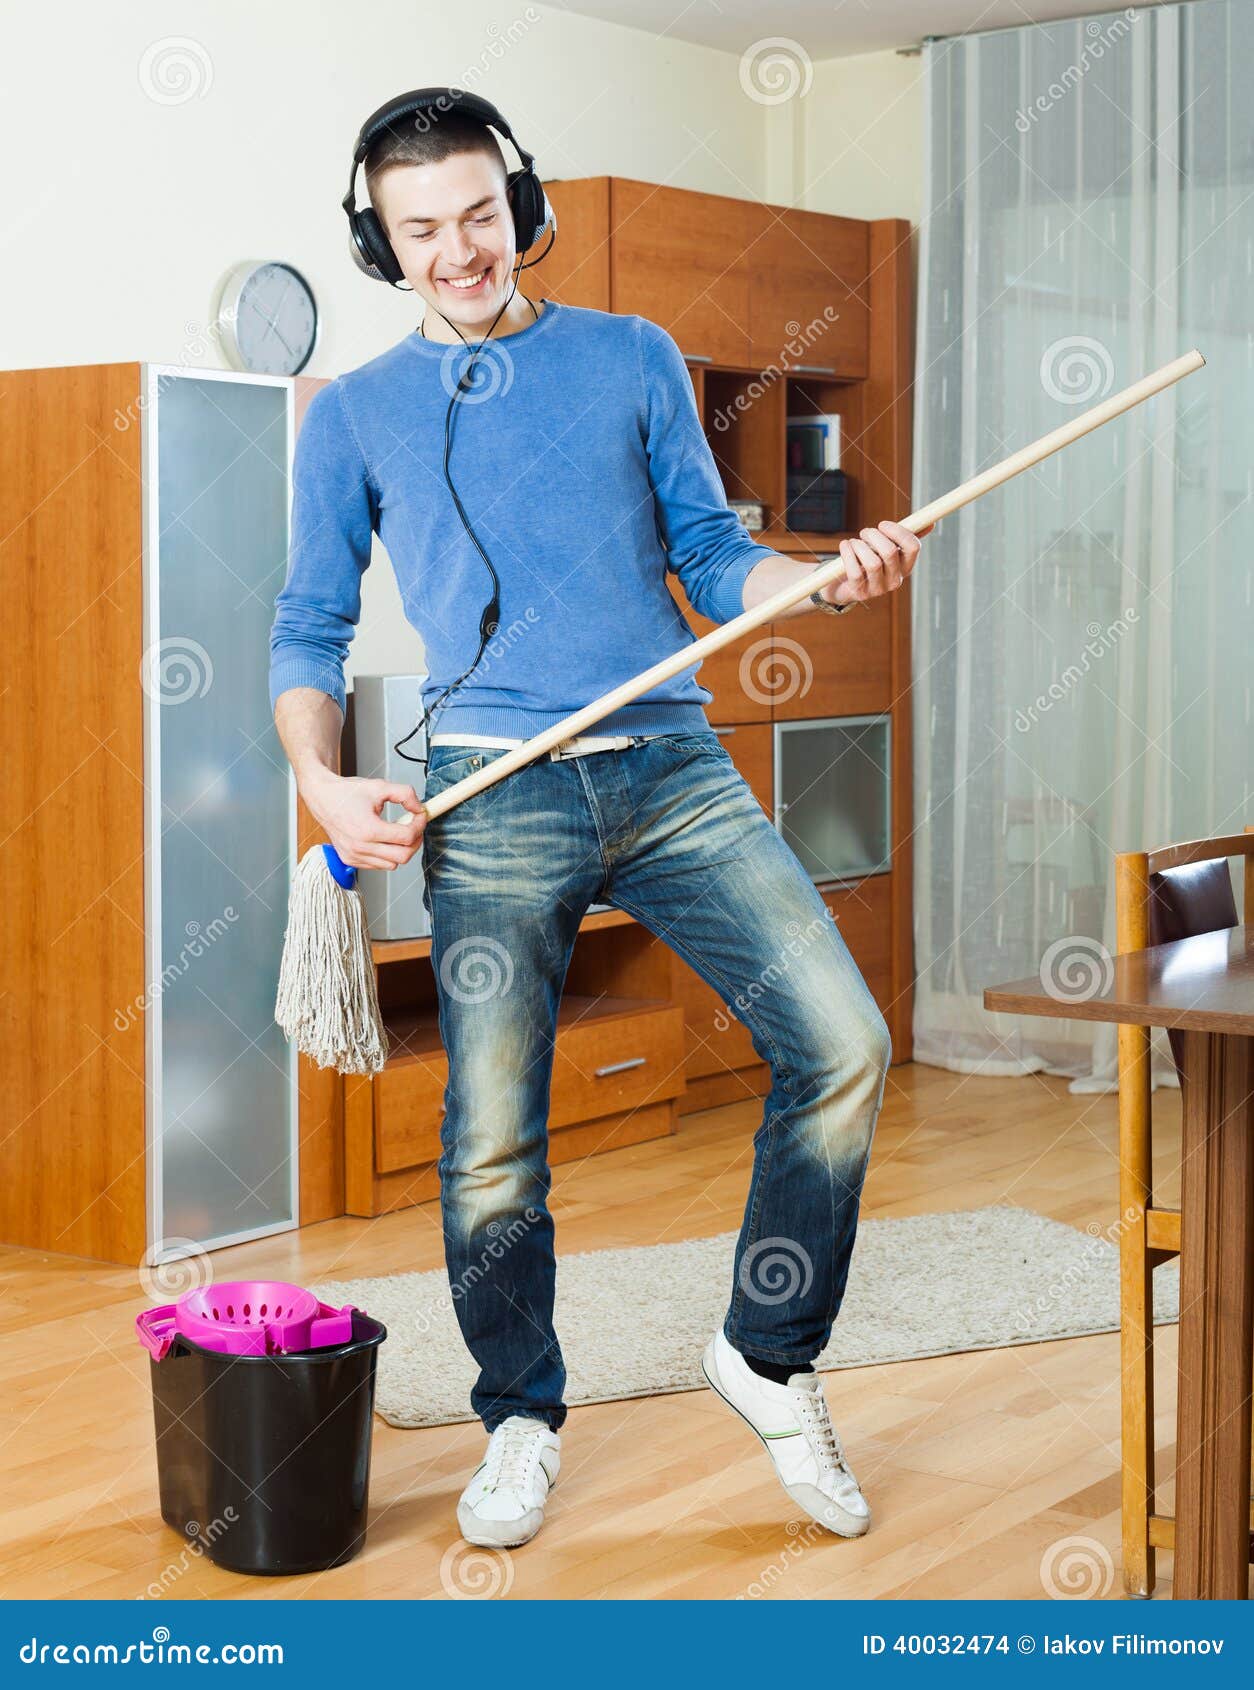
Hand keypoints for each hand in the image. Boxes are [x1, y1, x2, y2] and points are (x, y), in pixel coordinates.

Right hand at [301, 770, 426, 871]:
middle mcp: (360, 847)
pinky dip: (386, 855)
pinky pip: (378, 865)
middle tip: (415, 827)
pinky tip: (384, 839)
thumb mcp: (380, 786)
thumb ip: (405, 794)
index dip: (419, 825)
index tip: (420, 815)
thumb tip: (419, 809)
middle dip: (415, 841)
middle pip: (403, 856)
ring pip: (392, 864)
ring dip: (401, 849)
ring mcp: (354, 856)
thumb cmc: (347, 793)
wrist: (322, 798)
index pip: (407, 836)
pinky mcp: (350, 860)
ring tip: (398, 831)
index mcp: (368, 829)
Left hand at [816, 519, 930, 609]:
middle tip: (865, 533)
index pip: (913, 547)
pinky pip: (854, 571)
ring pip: (872, 562)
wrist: (845, 584)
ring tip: (854, 543)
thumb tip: (930, 523)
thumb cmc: (869, 559)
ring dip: (859, 545)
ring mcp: (878, 589)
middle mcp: (895, 580)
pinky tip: (845, 547)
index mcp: (906, 566)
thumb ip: (905, 537)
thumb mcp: (887, 548)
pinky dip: (847, 553)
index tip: (883, 524)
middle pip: (890, 552)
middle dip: (874, 536)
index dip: (897, 531)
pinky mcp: (861, 593)